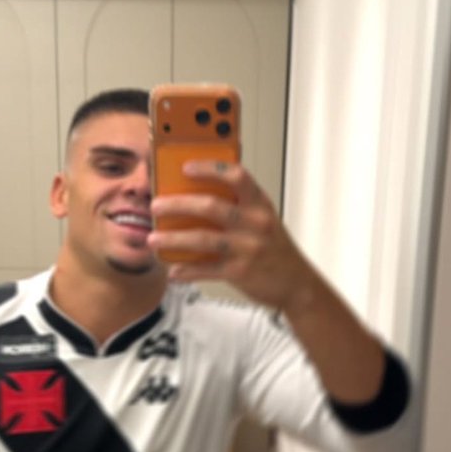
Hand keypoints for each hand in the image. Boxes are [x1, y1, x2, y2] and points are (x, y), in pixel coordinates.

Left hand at [147, 161, 309, 309]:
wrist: (297, 284)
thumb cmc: (275, 249)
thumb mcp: (264, 219)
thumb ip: (238, 206)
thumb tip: (195, 197)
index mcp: (260, 204)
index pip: (236, 176)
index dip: (210, 168)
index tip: (185, 167)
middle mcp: (255, 223)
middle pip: (210, 207)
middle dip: (177, 205)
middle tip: (156, 206)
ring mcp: (248, 248)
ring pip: (202, 239)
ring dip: (173, 239)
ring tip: (153, 239)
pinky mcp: (240, 272)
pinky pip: (206, 270)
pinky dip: (186, 270)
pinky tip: (173, 270)